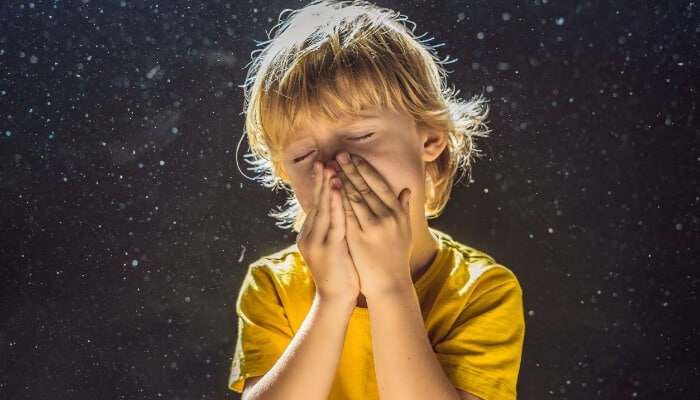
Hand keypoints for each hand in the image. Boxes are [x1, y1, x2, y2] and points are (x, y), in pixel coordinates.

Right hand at [296, 161, 359, 303]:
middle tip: (324, 159)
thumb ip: (337, 227)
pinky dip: (335, 204)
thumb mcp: (337, 246)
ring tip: (331, 168)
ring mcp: (316, 242)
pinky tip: (338, 190)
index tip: (326, 165)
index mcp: (312, 233)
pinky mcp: (326, 248)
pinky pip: (332, 222)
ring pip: (322, 209)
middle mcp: (310, 235)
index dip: (321, 185)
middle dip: (322, 180)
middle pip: (317, 202)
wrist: (336, 299)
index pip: (317, 204)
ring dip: (327, 187)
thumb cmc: (341, 272)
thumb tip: (343, 210)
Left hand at [335, 152, 412, 297]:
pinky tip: (329, 189)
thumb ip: (404, 208)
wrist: (389, 283)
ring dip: (341, 180)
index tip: (354, 157)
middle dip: (350, 170)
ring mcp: (373, 227)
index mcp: (398, 213)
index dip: (366, 170)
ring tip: (331, 167)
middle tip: (338, 155)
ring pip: (354, 198)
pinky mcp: (359, 238)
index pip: (380, 185)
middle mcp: (388, 217)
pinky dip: (338, 200)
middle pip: (365, 188)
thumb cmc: (396, 257)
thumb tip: (406, 189)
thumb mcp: (405, 230)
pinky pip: (346, 214)